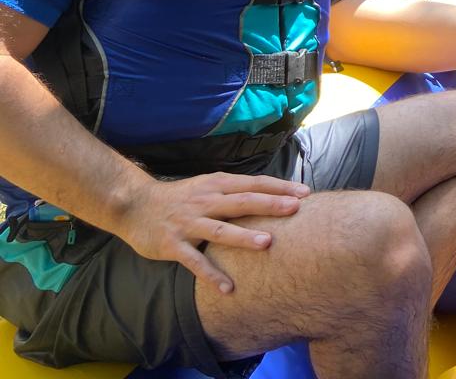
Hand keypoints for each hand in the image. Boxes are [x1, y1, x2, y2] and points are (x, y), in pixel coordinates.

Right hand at [116, 172, 309, 294]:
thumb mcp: (209, 185)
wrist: (135, 205)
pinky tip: (228, 288)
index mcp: (217, 185)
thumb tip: (274, 194)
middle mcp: (205, 201)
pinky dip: (211, 275)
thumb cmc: (181, 197)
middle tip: (295, 210)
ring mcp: (188, 223)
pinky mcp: (173, 245)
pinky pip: (194, 262)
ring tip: (267, 244)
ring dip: (244, 237)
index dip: (278, 187)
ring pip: (220, 230)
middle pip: (242, 202)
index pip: (253, 184)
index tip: (304, 193)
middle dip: (270, 205)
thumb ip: (236, 191)